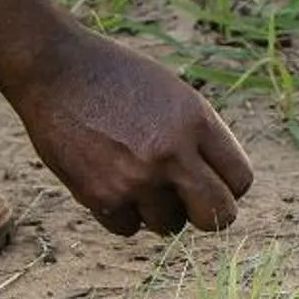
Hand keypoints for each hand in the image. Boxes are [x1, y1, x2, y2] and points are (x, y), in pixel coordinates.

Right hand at [13, 27, 255, 237]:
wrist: (57, 69)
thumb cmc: (119, 79)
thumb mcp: (174, 95)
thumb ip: (199, 139)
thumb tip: (220, 189)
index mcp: (197, 121)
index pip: (240, 181)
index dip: (228, 187)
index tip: (211, 182)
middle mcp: (172, 153)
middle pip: (217, 217)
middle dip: (207, 214)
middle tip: (189, 203)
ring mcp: (136, 178)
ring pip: (168, 226)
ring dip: (157, 210)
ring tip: (135, 175)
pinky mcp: (101, 196)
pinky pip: (128, 228)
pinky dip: (122, 212)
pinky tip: (108, 179)